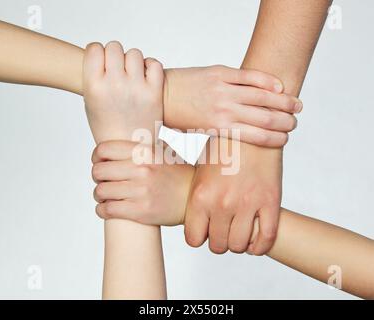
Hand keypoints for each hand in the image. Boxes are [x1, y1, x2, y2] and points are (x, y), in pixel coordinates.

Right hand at [83, 41, 163, 142]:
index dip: (98, 54)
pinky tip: (145, 78)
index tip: (101, 63)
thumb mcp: (91, 103)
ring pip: (134, 53)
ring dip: (133, 61)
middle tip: (118, 70)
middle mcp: (114, 84)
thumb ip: (95, 78)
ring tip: (132, 76)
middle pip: (114, 47)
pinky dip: (150, 67)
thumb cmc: (108, 127)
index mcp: (93, 87)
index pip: (93, 49)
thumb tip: (103, 55)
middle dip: (115, 56)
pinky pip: (154, 64)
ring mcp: (136, 87)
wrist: (129, 149)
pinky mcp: (154, 92)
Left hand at [91, 140, 194, 225]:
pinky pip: (107, 210)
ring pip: (100, 192)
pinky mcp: (140, 211)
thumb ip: (140, 146)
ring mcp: (141, 191)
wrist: (194, 198)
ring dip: (99, 195)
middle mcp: (142, 169)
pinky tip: (106, 208)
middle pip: (98, 171)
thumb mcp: (162, 152)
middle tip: (104, 181)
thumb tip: (117, 140)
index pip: (104, 149)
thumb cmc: (177, 174)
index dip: (96, 156)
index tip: (99, 162)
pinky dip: (102, 210)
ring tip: (105, 196)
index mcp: (145, 151)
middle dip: (98, 177)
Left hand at [163, 66, 300, 146]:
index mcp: (220, 128)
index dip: (275, 139)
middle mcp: (225, 109)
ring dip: (283, 101)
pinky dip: (267, 80)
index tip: (286, 139)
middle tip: (295, 123)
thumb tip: (241, 143)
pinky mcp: (220, 73)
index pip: (257, 136)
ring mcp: (223, 89)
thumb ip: (221, 136)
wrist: (160, 95)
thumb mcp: (199, 134)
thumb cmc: (178, 118)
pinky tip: (279, 86)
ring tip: (296, 105)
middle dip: (284, 121)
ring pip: (262, 95)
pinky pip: (249, 76)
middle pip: (265, 116)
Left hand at [185, 138, 281, 254]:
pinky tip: (255, 241)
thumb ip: (193, 197)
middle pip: (218, 245)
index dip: (199, 237)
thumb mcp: (198, 170)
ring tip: (238, 232)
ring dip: (238, 243)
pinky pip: (266, 237)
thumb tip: (185, 212)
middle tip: (223, 231)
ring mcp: (247, 203)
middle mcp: (222, 203)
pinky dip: (260, 246)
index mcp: (201, 195)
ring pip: (240, 246)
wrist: (251, 129)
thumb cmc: (222, 150)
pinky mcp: (270, 200)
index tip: (204, 231)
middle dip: (219, 241)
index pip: (194, 239)